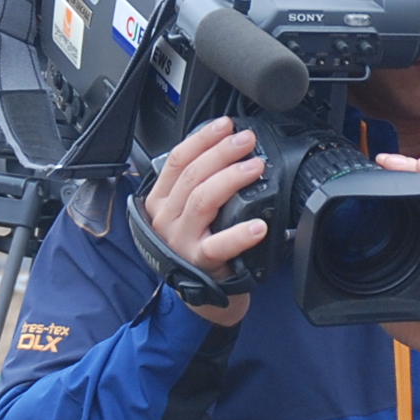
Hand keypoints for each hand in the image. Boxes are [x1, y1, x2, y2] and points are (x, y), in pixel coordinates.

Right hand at [144, 116, 268, 326]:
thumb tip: (227, 147)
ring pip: (202, 200)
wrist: (202, 295)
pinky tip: (258, 226)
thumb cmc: (198, 246)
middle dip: (221, 152)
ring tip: (255, 168)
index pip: (177, 160)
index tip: (226, 125)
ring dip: (231, 179)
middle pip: (191, 175)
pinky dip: (239, 234)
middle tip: (247, 141)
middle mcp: (166, 218)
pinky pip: (218, 245)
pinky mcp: (199, 263)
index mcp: (161, 200)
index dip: (202, 139)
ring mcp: (180, 241)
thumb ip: (198, 183)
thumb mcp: (188, 211)